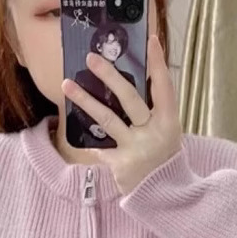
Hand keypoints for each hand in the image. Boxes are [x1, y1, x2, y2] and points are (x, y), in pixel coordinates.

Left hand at [61, 34, 181, 193]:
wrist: (167, 197)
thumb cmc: (165, 158)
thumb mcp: (167, 132)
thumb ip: (153, 112)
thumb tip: (131, 83)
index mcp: (170, 121)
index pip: (164, 86)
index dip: (158, 63)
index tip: (150, 40)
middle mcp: (154, 132)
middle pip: (130, 98)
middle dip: (109, 76)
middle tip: (91, 58)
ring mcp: (136, 148)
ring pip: (108, 119)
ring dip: (85, 100)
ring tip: (66, 84)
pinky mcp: (120, 164)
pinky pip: (100, 146)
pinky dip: (92, 139)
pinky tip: (79, 127)